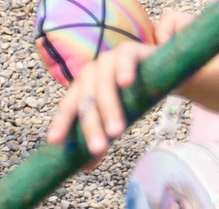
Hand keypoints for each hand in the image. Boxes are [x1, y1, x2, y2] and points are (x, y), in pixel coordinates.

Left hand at [45, 36, 158, 156]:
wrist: (164, 72)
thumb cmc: (135, 97)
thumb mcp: (119, 118)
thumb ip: (103, 137)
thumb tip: (86, 167)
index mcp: (84, 88)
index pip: (69, 105)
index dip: (62, 122)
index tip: (54, 141)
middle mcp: (92, 72)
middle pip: (86, 98)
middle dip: (91, 124)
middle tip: (99, 148)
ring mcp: (109, 59)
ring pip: (104, 83)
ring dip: (109, 107)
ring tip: (117, 131)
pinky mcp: (130, 50)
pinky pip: (124, 58)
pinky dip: (124, 69)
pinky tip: (126, 83)